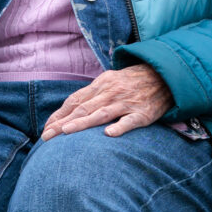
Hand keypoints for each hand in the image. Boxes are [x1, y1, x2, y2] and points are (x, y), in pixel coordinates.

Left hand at [42, 65, 173, 138]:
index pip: (75, 101)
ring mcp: (126, 103)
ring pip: (101, 114)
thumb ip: (92, 95)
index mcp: (101, 85)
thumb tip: (69, 111)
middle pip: (82, 109)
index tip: (46, 128)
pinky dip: (119, 127)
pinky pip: (129, 121)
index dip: (59, 115)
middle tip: (46, 137)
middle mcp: (111, 92)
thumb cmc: (132, 82)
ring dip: (82, 123)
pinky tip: (108, 135)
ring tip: (65, 132)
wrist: (165, 75)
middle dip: (62, 123)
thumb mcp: (110, 81)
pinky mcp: (143, 113)